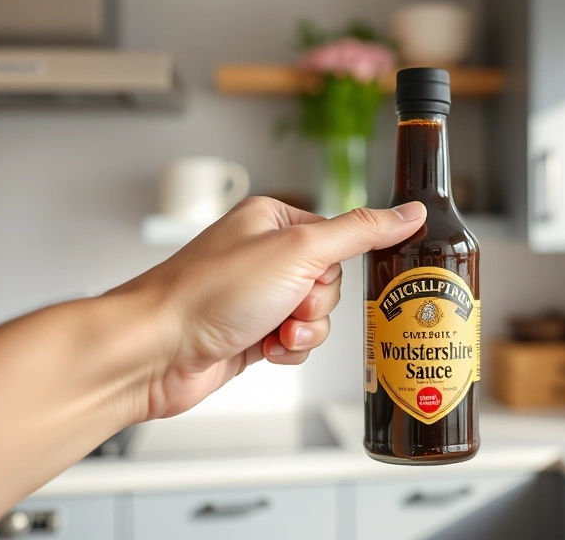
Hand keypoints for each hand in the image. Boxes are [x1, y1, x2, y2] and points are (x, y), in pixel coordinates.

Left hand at [115, 197, 426, 419]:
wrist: (157, 352)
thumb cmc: (207, 293)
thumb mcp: (299, 251)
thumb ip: (360, 232)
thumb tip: (408, 213)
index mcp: (272, 220)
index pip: (339, 238)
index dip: (333, 267)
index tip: (314, 277)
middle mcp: (264, 255)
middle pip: (331, 281)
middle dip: (315, 303)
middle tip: (287, 305)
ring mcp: (257, 296)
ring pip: (318, 315)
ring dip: (303, 330)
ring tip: (272, 331)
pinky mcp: (251, 333)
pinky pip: (297, 342)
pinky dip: (288, 350)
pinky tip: (264, 349)